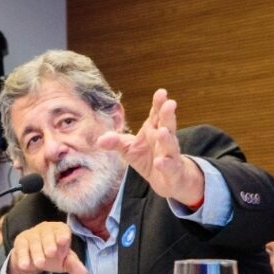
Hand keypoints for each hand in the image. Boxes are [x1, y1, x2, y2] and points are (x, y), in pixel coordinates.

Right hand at [7, 221, 87, 273]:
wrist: (33, 258)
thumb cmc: (53, 256)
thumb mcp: (65, 261)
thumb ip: (74, 266)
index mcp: (59, 230)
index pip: (62, 230)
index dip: (62, 234)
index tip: (64, 240)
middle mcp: (46, 229)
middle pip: (47, 234)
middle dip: (49, 243)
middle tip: (51, 253)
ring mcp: (32, 234)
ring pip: (34, 241)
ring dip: (37, 252)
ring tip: (39, 263)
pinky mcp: (21, 240)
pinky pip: (21, 247)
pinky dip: (23, 256)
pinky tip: (25, 265)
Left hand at [97, 89, 204, 206]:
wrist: (168, 181)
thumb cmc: (149, 159)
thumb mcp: (129, 149)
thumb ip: (115, 142)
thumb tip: (99, 140)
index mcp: (154, 131)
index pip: (157, 115)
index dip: (159, 104)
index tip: (161, 93)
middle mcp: (164, 141)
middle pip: (167, 126)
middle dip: (167, 115)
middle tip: (170, 104)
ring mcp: (172, 156)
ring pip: (171, 146)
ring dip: (167, 140)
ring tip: (163, 132)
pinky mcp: (174, 173)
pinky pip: (171, 168)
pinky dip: (166, 165)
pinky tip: (160, 162)